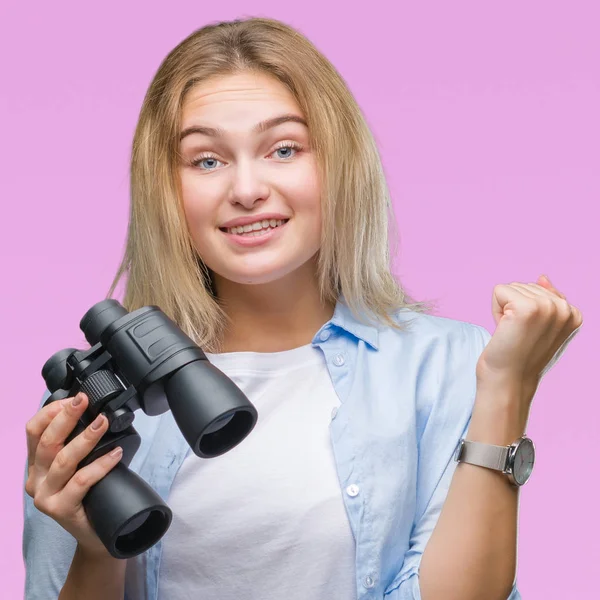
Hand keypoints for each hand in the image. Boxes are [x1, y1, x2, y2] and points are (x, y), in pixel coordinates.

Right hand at [25, 393, 123, 557]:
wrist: (97, 536)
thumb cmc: (92, 495)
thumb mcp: (80, 465)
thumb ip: (80, 445)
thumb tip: (100, 413)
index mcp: (37, 464)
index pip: (33, 431)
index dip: (51, 412)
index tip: (74, 398)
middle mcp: (36, 479)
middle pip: (46, 442)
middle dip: (66, 417)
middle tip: (84, 401)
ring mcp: (45, 496)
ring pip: (63, 460)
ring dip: (85, 438)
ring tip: (103, 422)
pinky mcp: (60, 509)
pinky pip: (81, 481)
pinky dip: (101, 464)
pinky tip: (116, 454)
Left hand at [476, 275, 582, 398]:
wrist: (508, 380)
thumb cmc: (521, 356)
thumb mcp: (541, 327)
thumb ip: (546, 301)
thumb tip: (542, 277)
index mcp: (574, 313)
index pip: (539, 289)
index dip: (526, 311)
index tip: (530, 334)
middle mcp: (565, 309)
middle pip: (525, 285)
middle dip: (514, 308)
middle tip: (518, 335)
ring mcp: (547, 307)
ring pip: (511, 287)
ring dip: (505, 310)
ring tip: (513, 334)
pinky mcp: (526, 308)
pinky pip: (499, 291)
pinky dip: (495, 310)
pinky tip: (504, 330)